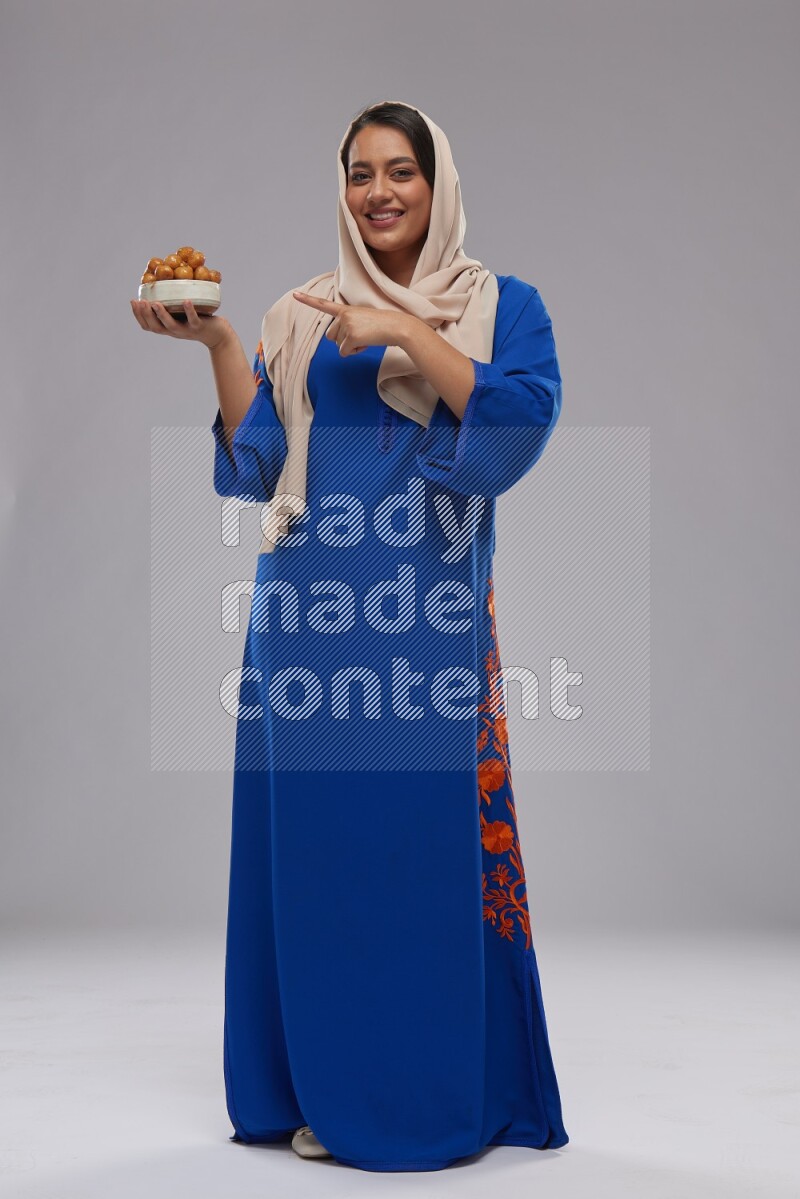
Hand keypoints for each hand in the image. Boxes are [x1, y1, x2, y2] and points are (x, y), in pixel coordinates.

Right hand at [129, 298, 230, 349]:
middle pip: (156, 327)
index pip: (148, 326)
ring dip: (162, 315)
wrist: (219, 335)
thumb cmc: (198, 320)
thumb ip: (170, 305)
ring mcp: (187, 330)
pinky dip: (189, 311)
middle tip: (140, 302)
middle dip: (146, 315)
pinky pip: (193, 320)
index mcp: (168, 328)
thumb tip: (159, 285)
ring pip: (171, 326)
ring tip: (155, 303)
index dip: (139, 315)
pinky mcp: (200, 328)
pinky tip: (185, 300)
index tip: (133, 301)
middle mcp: (175, 331)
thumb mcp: (181, 314)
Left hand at [292, 290, 410, 355]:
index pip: (323, 304)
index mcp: (346, 309)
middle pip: (330, 336)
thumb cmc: (383, 325)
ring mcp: (346, 325)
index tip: (294, 294)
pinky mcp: (351, 336)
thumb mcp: (363, 320)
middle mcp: (343, 315)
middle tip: (361, 336)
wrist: (397, 326)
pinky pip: (344, 352)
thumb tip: (341, 344)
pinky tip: (366, 344)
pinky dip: (354, 352)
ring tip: (365, 338)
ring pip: (337, 345)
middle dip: (342, 341)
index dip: (307, 300)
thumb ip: (348, 326)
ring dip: (349, 347)